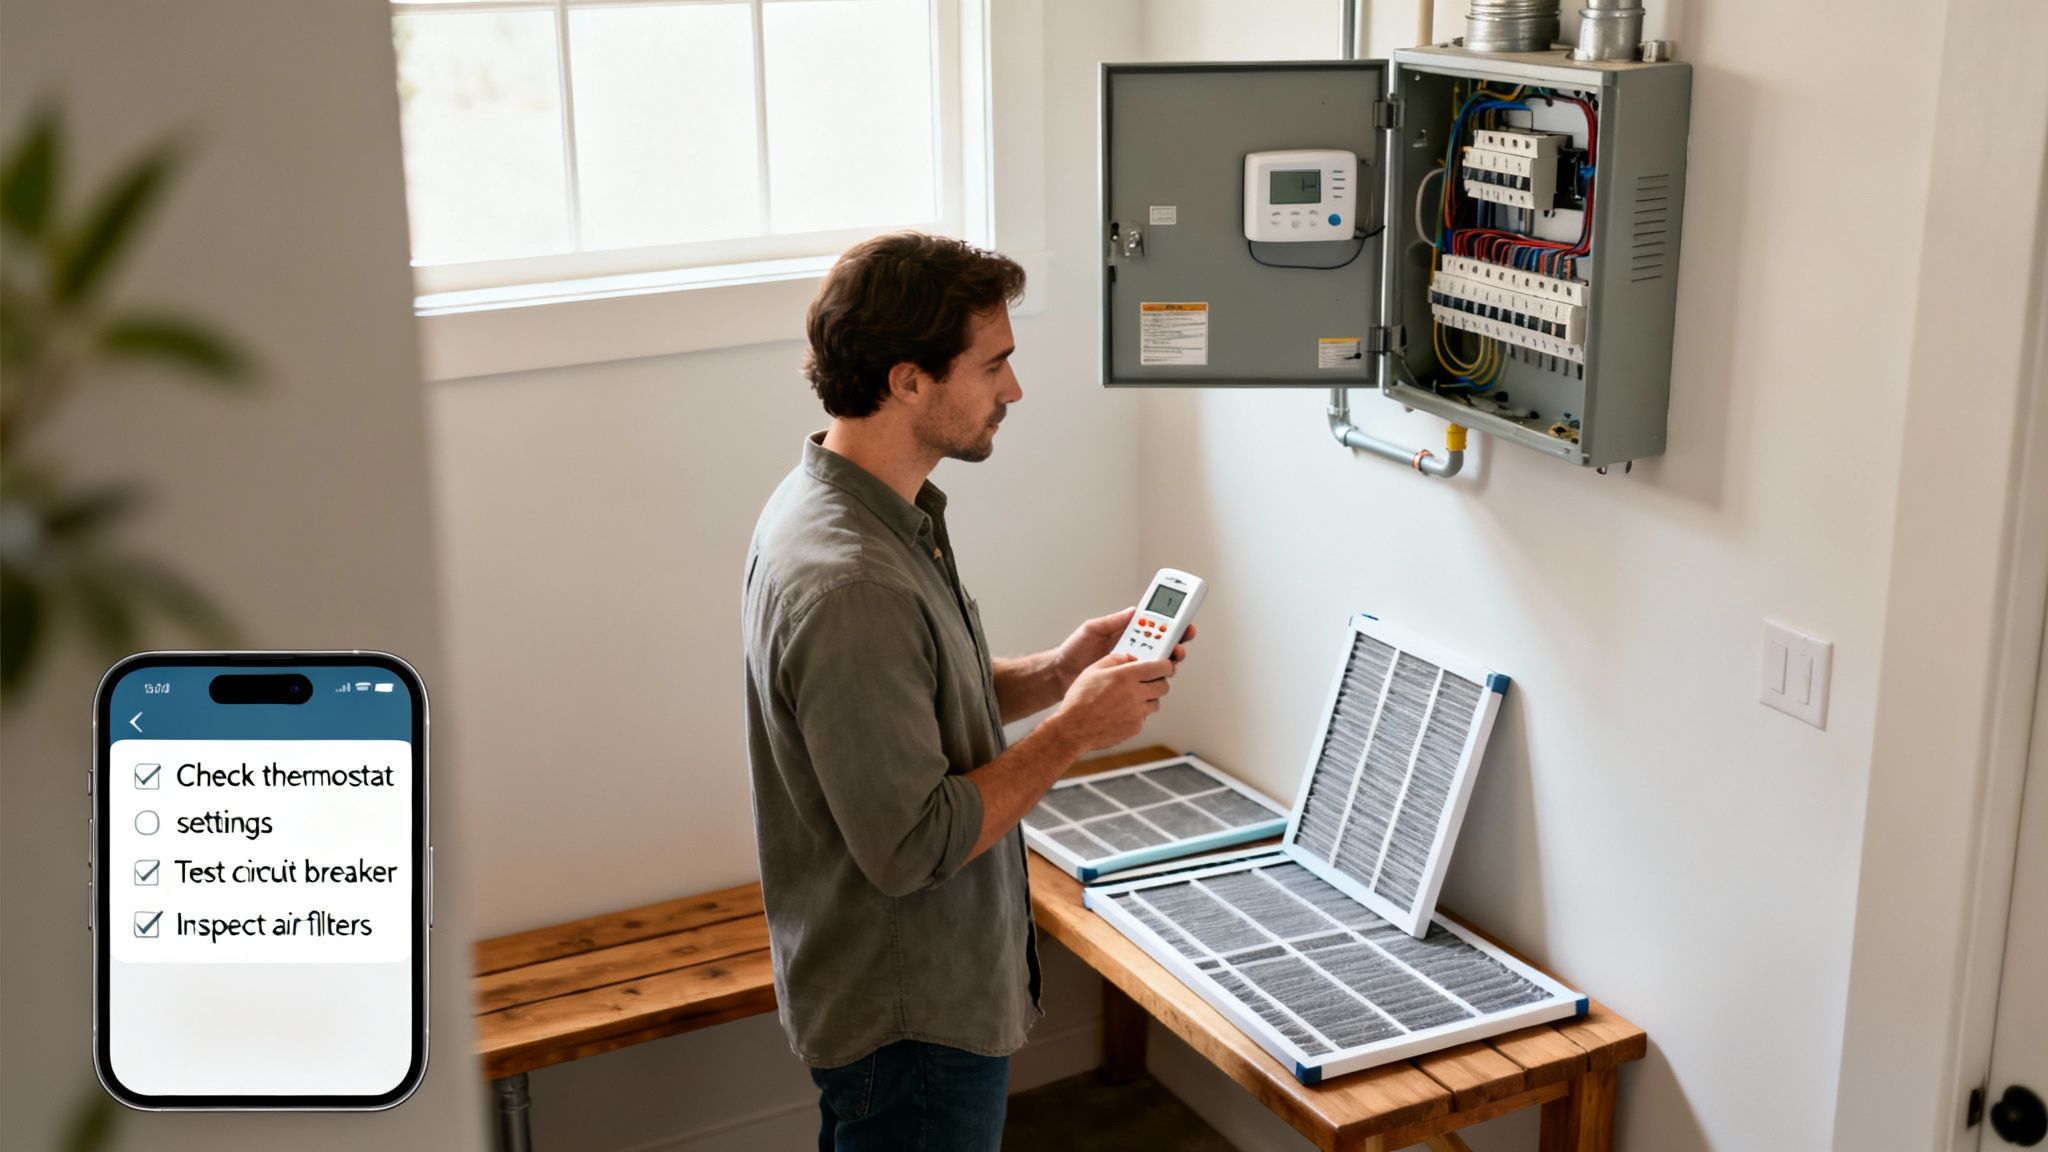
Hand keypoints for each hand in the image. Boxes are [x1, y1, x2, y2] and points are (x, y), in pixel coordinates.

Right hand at [1048, 652, 1174, 754]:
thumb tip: (1130, 658)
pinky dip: (1137, 713)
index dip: (1166, 665)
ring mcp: (1137, 712)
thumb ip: (1115, 659)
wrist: (1073, 729)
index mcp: (1126, 675)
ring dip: (1148, 698)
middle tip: (1149, 681)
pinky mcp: (1135, 727)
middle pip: (1164, 686)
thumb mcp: (1093, 670)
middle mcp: (1135, 693)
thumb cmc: (1079, 699)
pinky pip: (1144, 717)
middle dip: (1159, 682)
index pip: (1161, 667)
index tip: (1164, 665)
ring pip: (1155, 703)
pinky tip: (1121, 711)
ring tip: (1130, 698)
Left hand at [1056, 609, 1197, 687]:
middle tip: (1181, 641)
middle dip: (1178, 642)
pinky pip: (1148, 683)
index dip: (1173, 623)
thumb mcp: (1092, 629)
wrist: (1061, 674)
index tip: (1185, 618)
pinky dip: (1156, 680)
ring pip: (1160, 665)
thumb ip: (1112, 620)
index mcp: (1128, 634)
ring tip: (1169, 658)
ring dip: (1169, 661)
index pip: (1156, 627)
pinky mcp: (1129, 684)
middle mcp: (1135, 651)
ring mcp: (1133, 668)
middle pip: (1165, 646)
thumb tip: (1133, 611)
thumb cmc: (1074, 650)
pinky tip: (1157, 677)